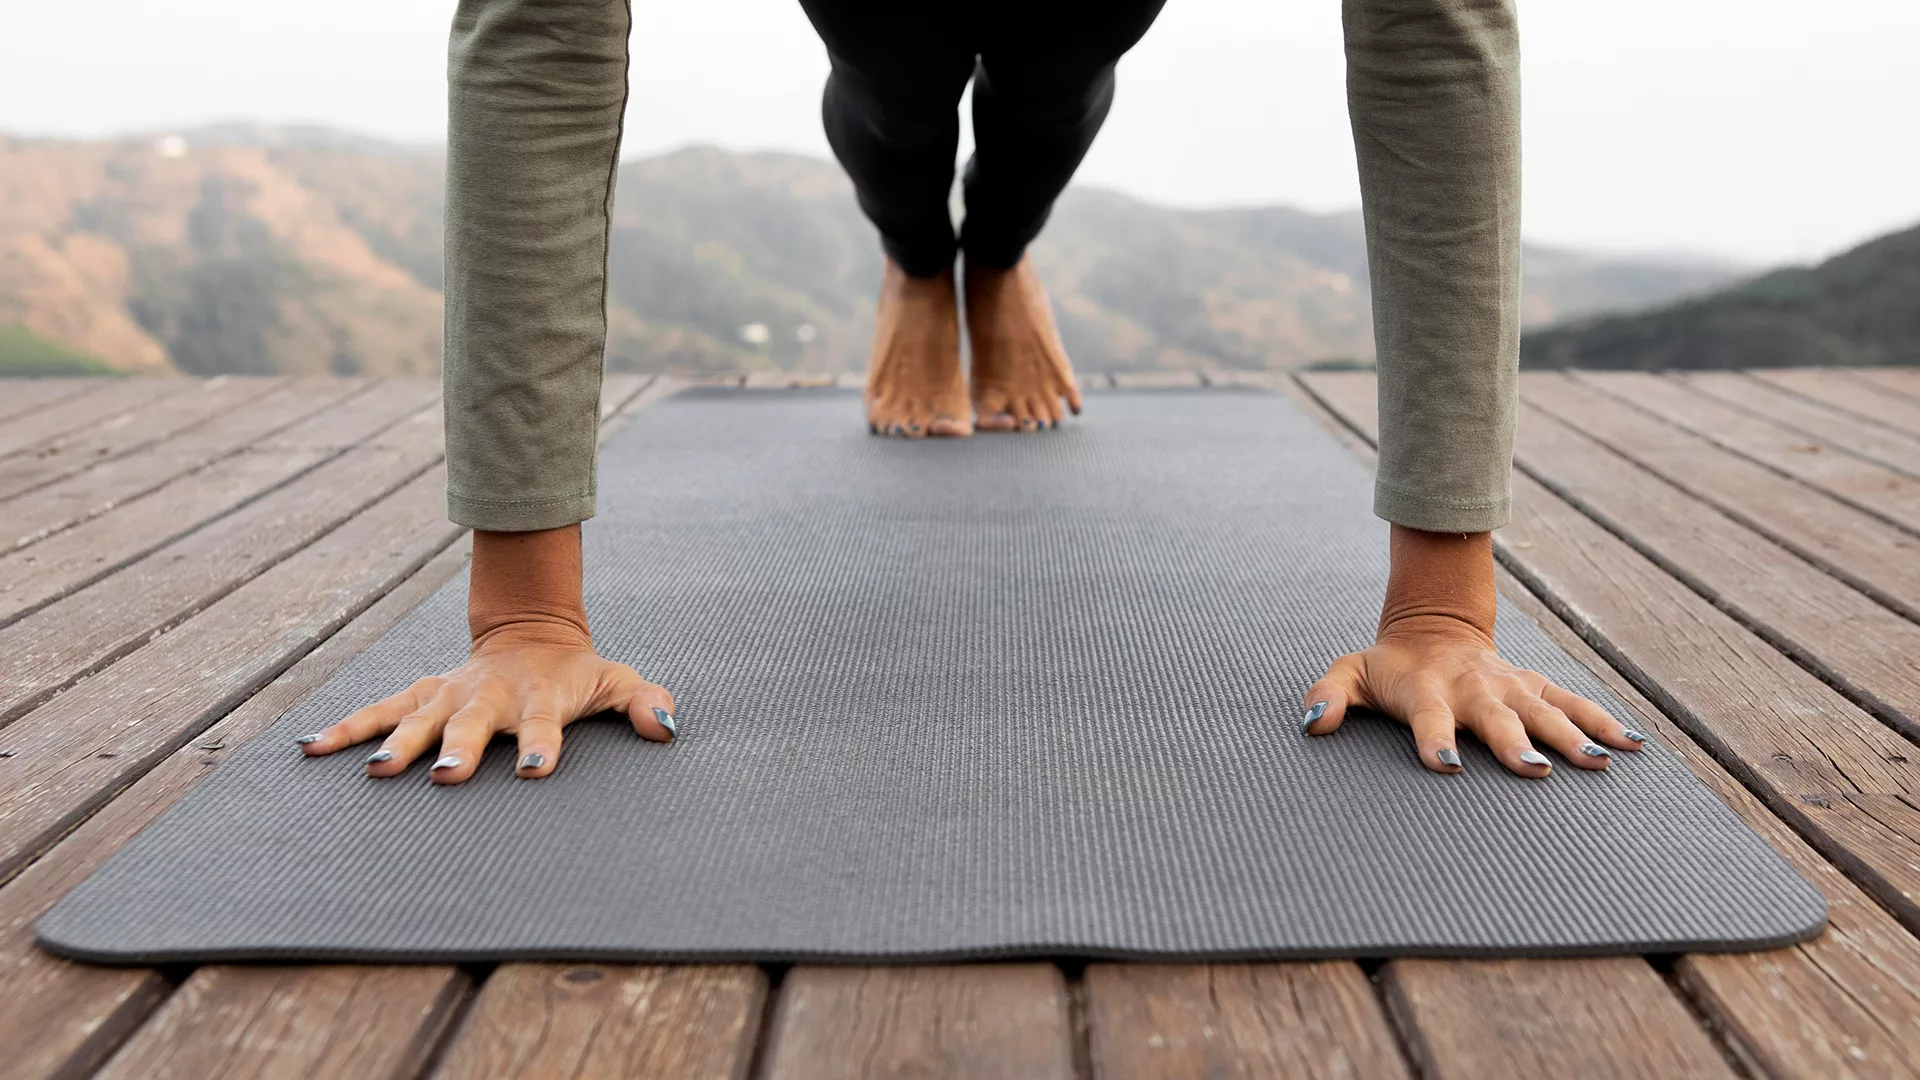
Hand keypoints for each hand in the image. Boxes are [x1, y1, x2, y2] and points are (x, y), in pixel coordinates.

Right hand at [295, 524, 673, 783]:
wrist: (533, 634)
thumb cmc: (578, 673)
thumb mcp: (618, 680)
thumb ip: (645, 702)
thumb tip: (666, 728)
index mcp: (539, 697)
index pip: (542, 725)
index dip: (540, 746)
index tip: (534, 771)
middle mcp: (489, 695)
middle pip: (471, 723)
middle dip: (457, 748)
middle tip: (445, 776)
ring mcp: (451, 694)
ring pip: (417, 717)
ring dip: (396, 743)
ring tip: (374, 771)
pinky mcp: (423, 695)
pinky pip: (381, 710)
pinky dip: (348, 727)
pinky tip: (312, 748)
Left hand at [1302, 613, 1644, 776]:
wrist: (1435, 628)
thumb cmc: (1389, 669)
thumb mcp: (1350, 673)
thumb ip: (1327, 695)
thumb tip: (1313, 724)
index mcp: (1427, 688)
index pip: (1429, 716)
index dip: (1434, 739)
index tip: (1445, 764)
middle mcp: (1474, 687)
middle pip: (1496, 716)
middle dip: (1514, 741)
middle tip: (1534, 769)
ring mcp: (1510, 686)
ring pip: (1545, 709)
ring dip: (1572, 734)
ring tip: (1598, 763)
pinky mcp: (1537, 687)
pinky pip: (1575, 704)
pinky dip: (1604, 721)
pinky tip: (1633, 746)